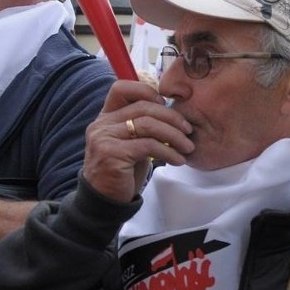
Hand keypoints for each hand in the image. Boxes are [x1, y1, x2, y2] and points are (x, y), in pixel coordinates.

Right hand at [83, 80, 193, 202]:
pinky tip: (178, 160)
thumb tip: (173, 112)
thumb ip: (142, 124)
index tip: (166, 105)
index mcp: (105, 117)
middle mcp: (101, 125)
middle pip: (143, 107)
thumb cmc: (124, 170)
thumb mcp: (132, 142)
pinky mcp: (112, 154)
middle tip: (188, 131)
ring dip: (174, 136)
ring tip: (188, 147)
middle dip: (172, 117)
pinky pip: (148, 145)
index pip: (121, 88)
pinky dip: (169, 152)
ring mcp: (104, 139)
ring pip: (148, 125)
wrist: (106, 200)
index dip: (147, 92)